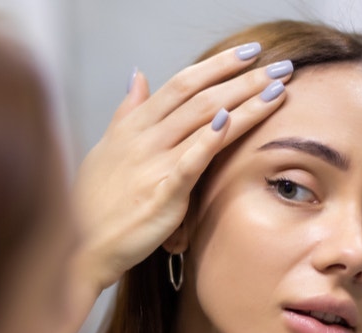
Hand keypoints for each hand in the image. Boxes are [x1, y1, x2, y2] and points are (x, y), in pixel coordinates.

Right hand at [71, 43, 292, 294]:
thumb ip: (126, 112)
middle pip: (200, 97)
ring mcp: (152, 166)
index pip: (181, 84)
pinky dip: (210, 139)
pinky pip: (189, 162)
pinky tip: (232, 120)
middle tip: (280, 65)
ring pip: (203, 122)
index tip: (248, 52)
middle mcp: (143, 139)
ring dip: (245, 102)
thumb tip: (138, 77)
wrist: (81, 249)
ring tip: (278, 88)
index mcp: (133, 127)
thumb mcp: (105, 149)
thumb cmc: (92, 204)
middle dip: (243, 79)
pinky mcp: (163, 195)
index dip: (217, 65)